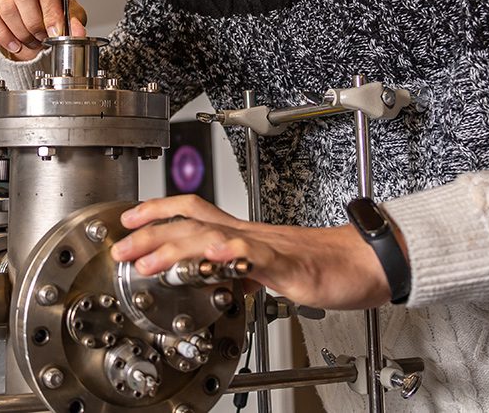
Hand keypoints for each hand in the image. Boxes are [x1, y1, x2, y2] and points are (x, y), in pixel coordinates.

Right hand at [0, 0, 87, 60]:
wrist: (34, 8)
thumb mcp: (69, 12)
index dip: (51, 12)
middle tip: (42, 38)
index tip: (55, 32)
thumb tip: (77, 30)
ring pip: (7, 6)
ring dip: (20, 32)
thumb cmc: (52, 4)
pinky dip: (3, 35)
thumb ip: (75, 20)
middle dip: (34, 23)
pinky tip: (15, 44)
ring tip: (31, 42)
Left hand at [110, 194, 390, 310]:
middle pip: (193, 224)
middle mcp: (250, 236)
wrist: (366, 260)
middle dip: (153, 235)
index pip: (192, 214)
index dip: (157, 213)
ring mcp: (270, 247)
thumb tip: (222, 275)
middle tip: (122, 247)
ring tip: (151, 258)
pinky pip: (260, 256)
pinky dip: (236, 254)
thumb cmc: (324, 264)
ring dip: (179, 247)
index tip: (127, 221)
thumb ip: (243, 269)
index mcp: (242, 236)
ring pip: (216, 238)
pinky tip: (218, 256)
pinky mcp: (292, 264)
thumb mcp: (271, 269)